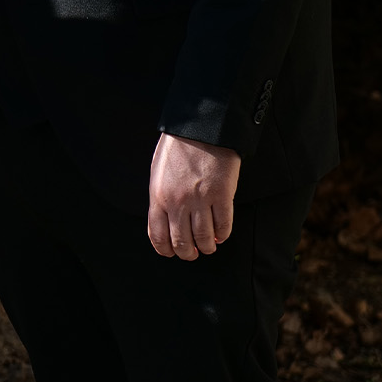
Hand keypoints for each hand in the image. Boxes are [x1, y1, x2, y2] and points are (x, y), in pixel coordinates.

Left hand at [148, 134, 241, 259]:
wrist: (200, 127)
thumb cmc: (178, 147)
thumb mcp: (158, 173)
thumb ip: (159, 198)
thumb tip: (165, 220)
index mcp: (158, 197)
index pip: (157, 236)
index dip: (166, 250)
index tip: (173, 252)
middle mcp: (177, 203)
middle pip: (182, 243)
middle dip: (188, 253)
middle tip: (194, 253)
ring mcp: (200, 200)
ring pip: (204, 238)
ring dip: (207, 246)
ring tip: (209, 245)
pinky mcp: (222, 195)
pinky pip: (224, 226)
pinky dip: (223, 235)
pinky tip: (221, 234)